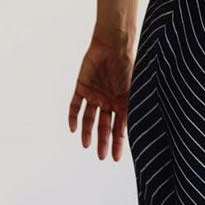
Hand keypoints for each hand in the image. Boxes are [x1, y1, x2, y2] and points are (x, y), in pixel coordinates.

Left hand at [68, 35, 131, 161]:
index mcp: (122, 103)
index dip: (118, 143)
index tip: (116, 158)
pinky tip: (73, 129)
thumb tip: (132, 133)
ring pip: (89, 118)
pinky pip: (75, 105)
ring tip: (86, 145)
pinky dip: (73, 117)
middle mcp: (108, 100)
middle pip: (104, 125)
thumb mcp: (132, 92)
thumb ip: (130, 111)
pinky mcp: (82, 87)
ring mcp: (95, 94)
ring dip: (87, 132)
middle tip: (101, 156)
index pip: (120, 128)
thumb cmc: (127, 66)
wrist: (113, 45)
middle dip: (103, 141)